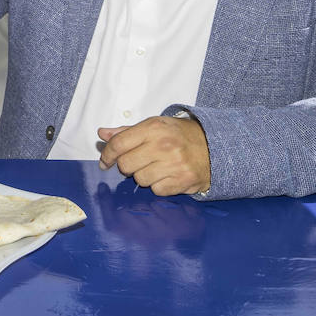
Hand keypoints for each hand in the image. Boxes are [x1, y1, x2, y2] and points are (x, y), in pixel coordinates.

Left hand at [97, 115, 211, 195]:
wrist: (213, 146)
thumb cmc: (179, 135)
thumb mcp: (154, 126)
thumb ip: (126, 132)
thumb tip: (102, 134)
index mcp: (153, 128)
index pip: (118, 144)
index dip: (107, 154)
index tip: (105, 161)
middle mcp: (163, 146)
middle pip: (126, 165)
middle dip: (127, 166)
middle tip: (137, 162)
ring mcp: (174, 164)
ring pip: (140, 180)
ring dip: (143, 176)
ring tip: (156, 167)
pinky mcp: (183, 181)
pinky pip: (156, 190)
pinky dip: (158, 185)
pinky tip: (166, 175)